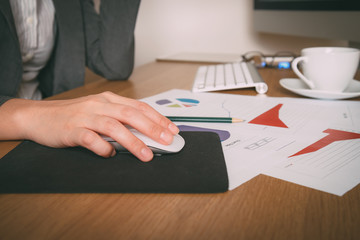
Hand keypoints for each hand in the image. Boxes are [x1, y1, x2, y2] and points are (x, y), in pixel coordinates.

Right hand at [0, 92, 178, 161]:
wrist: (38, 116)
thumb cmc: (72, 115)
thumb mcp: (98, 111)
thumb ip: (119, 119)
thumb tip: (144, 133)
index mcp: (108, 99)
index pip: (138, 106)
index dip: (157, 118)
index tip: (172, 129)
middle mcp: (98, 105)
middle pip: (130, 114)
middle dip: (152, 128)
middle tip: (167, 140)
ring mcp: (84, 116)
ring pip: (113, 126)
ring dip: (133, 142)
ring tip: (146, 155)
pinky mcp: (70, 130)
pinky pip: (89, 138)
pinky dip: (102, 148)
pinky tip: (110, 154)